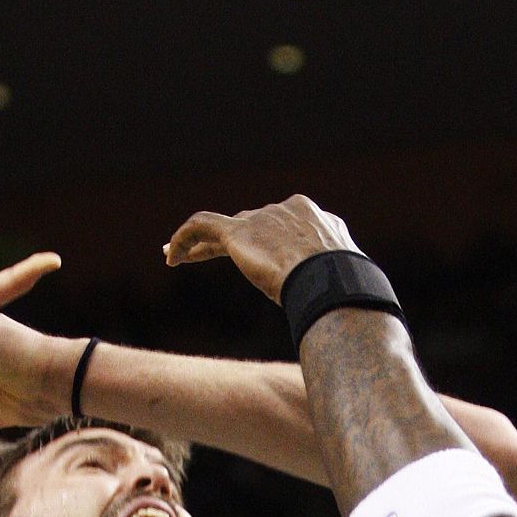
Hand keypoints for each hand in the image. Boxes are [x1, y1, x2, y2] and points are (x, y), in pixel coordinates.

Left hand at [163, 195, 361, 301]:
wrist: (333, 279)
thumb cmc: (346, 288)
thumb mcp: (342, 281)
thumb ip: (331, 282)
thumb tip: (342, 305)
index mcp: (312, 217)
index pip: (279, 226)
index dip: (263, 242)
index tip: (257, 260)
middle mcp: (285, 211)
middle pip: (249, 225)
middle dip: (230, 242)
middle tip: (204, 255)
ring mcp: (262, 219)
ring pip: (222, 226)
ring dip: (200, 242)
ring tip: (176, 256)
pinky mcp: (239, 232)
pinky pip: (201, 225)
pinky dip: (184, 238)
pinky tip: (170, 257)